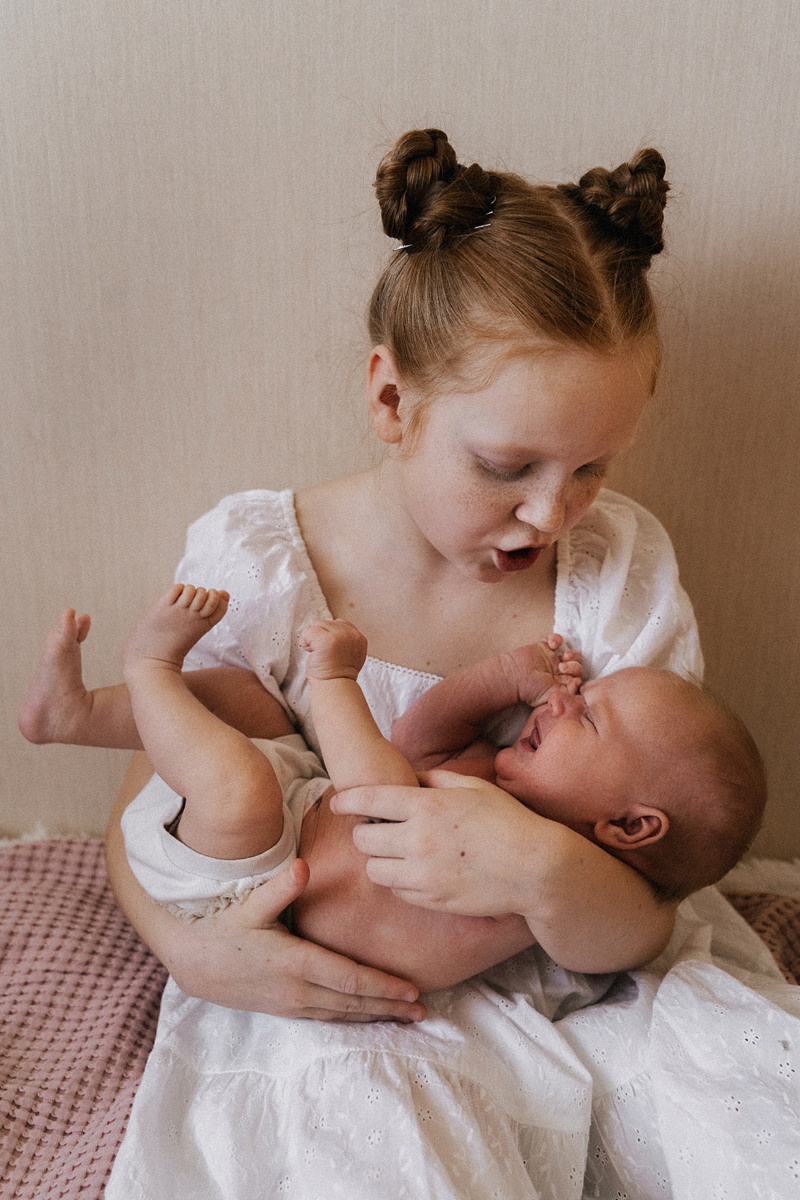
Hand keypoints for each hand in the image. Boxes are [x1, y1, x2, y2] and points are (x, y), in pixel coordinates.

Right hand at [172, 859, 426, 1021]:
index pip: (349, 979)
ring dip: (375, 1016)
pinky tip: (369, 1016)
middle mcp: (297, 990)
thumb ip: (280, 888)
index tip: (412, 991)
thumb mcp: (250, 904)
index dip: (383, 987)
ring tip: (407, 1017)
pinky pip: (327, 1018)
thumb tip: (303, 866)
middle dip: (390, 1008)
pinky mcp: (284, 1009)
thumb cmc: (223, 927)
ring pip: (342, 1015)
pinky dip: (352, 1018)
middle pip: (353, 1003)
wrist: (193, 961)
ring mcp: (290, 1004)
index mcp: (295, 963)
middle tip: (424, 1012)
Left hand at [300, 618, 367, 680]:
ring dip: (312, 639)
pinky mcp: (325, 640)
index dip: (330, 635)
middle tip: (323, 654)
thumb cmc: (338, 676)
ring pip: (316, 625)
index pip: (340, 623)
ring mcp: (339, 636)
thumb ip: (345, 641)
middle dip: (320, 636)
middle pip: (326, 623)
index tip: (330, 650)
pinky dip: (305, 642)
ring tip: (318, 654)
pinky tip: (312, 653)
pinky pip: (308, 631)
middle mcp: (351, 635)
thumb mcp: (350, 655)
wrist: (335, 689)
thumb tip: (330, 631)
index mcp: (359, 638)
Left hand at [330, 770, 543, 917]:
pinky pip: (397, 892)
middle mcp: (417, 841)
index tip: (339, 802)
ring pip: (374, 870)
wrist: (535, 869)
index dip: (346, 800)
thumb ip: (433, 780)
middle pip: (362, 839)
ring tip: (396, 852)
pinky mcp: (431, 900)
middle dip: (364, 832)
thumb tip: (407, 779)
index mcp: (425, 806)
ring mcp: (422, 875)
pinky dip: (399, 882)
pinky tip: (416, 871)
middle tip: (377, 829)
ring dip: (379, 859)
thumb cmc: (507, 821)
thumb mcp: (472, 787)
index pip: (367, 801)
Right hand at [506, 634, 582, 707]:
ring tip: (563, 656)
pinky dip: (557, 638)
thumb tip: (578, 683)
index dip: (578, 677)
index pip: (577, 679)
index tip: (572, 680)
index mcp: (559, 684)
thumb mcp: (549, 696)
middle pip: (576, 666)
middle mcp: (557, 672)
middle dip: (574, 667)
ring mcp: (551, 658)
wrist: (512, 677)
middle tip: (562, 668)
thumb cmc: (528, 690)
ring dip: (572, 654)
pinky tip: (552, 644)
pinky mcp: (543, 646)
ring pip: (571, 654)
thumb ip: (566, 692)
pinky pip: (556, 639)